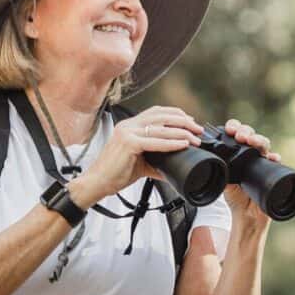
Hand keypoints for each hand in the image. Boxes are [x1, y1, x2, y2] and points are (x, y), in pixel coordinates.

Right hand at [73, 106, 203, 205]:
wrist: (96, 183)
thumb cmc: (114, 173)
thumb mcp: (139, 164)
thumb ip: (156, 162)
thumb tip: (173, 168)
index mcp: (129, 126)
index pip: (156, 112)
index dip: (175, 114)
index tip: (190, 121)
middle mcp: (128, 125)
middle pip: (161, 115)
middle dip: (183, 121)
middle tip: (198, 129)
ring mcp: (127, 132)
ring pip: (160, 127)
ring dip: (181, 131)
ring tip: (195, 138)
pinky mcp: (128, 143)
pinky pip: (155, 142)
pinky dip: (171, 142)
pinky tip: (182, 144)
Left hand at [220, 118, 280, 224]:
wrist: (246, 213)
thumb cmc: (235, 195)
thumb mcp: (222, 179)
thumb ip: (218, 168)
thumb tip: (207, 159)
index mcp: (237, 151)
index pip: (236, 132)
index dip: (234, 127)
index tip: (229, 129)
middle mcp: (251, 153)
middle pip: (251, 134)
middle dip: (246, 131)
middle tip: (240, 136)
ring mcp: (262, 161)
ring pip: (264, 144)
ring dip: (259, 140)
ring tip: (252, 141)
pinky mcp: (271, 171)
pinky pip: (275, 162)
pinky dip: (274, 158)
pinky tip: (273, 157)